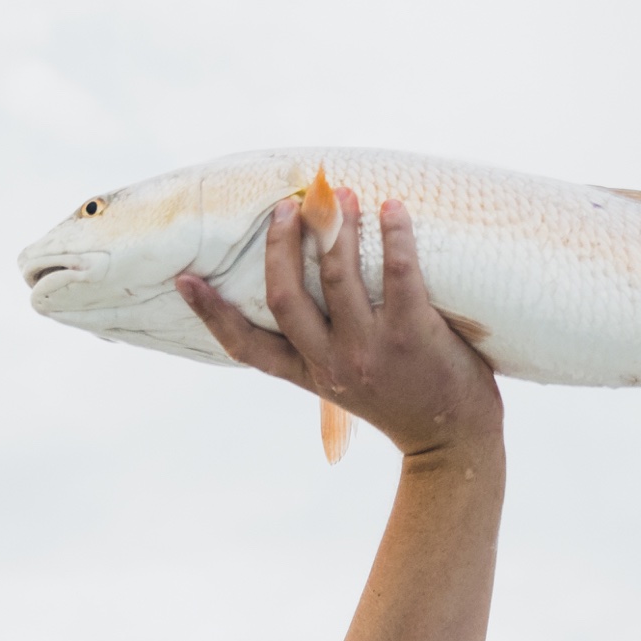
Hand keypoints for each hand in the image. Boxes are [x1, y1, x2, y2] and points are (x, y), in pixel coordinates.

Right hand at [176, 192, 503, 458]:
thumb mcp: (349, 387)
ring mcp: (371, 351)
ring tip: (341, 196)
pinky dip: (394, 233)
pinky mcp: (413, 335)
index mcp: (310, 375)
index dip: (212, 314)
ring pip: (338, 275)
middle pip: (285, 296)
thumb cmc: (407, 403)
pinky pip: (399, 272)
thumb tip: (312, 292)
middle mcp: (332, 364)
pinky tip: (393, 208)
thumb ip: (325, 350)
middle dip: (281, 244)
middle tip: (289, 207)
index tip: (184, 279)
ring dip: (336, 227)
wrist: (455, 444)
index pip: (247, 348)